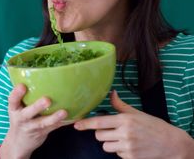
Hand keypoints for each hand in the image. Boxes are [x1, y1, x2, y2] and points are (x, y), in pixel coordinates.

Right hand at [0, 84, 67, 158]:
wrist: (18, 143)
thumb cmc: (22, 116)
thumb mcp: (18, 106)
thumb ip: (26, 94)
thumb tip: (40, 72)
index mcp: (15, 108)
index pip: (12, 100)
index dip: (16, 93)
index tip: (22, 85)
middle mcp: (21, 118)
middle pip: (28, 113)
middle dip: (37, 106)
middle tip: (47, 100)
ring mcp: (31, 127)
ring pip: (43, 123)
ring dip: (54, 117)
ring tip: (64, 112)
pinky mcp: (42, 133)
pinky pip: (53, 128)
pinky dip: (62, 122)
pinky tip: (72, 118)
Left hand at [74, 90, 193, 158]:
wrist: (170, 143)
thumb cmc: (153, 126)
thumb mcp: (137, 113)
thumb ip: (120, 105)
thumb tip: (112, 93)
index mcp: (125, 120)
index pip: (100, 122)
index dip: (86, 124)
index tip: (76, 125)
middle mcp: (124, 134)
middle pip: (99, 136)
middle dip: (102, 133)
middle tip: (112, 129)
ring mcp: (127, 148)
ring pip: (106, 146)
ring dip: (110, 143)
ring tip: (123, 138)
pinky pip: (116, 154)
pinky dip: (120, 151)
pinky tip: (130, 146)